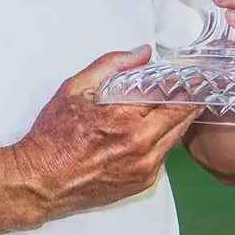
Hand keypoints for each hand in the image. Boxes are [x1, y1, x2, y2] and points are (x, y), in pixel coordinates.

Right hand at [9, 47, 201, 223]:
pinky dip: (165, 140)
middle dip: (189, 98)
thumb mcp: (74, 91)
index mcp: (123, 119)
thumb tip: (142, 53)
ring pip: (177, 136)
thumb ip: (110, 66)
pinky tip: (157, 129)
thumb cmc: (53, 137)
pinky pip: (165, 156)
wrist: (41, 182)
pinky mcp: (142, 182)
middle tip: (193, 85)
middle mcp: (139, 145)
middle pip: (181, 115)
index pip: (169, 94)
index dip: (183, 81)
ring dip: (180, 119)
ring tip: (179, 103)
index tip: (188, 72)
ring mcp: (144, 167)